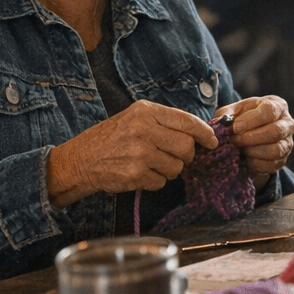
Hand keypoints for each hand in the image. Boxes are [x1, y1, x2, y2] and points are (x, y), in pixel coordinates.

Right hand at [47, 100, 218, 207]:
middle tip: (176, 156)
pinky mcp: (135, 174)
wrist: (80, 159)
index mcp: (146, 111)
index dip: (204, 133)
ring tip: (152, 164)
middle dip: (186, 155)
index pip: (187, 121)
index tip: (212, 141)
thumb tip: (199, 133)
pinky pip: (162, 182)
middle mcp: (143, 130)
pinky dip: (155, 181)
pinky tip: (141, 173)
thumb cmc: (111, 138)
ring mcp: (140, 153)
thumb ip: (164, 122)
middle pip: (186, 146)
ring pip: (176, 167)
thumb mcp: (135, 118)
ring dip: (169, 169)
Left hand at [222, 95, 293, 186]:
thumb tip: (221, 123)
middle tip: (234, 140)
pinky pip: (272, 165)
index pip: (270, 110)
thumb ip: (226, 113)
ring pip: (275, 150)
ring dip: (252, 151)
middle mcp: (288, 124)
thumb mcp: (235, 111)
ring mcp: (288, 143)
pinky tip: (245, 159)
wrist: (252, 135)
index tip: (236, 127)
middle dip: (250, 138)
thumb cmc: (244, 118)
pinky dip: (255, 164)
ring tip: (239, 149)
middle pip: (275, 131)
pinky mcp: (283, 159)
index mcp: (277, 106)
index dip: (252, 120)